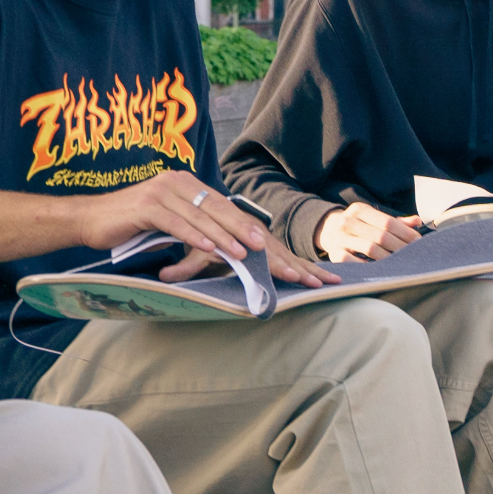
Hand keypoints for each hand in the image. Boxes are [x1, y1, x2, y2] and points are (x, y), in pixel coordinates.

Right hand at [84, 171, 271, 268]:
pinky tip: (209, 248)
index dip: (240, 220)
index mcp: (182, 183)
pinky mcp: (145, 207)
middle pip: (213, 207)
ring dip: (221, 236)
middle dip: (238, 227)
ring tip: (240, 252)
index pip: (217, 202)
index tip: (260, 237)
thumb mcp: (166, 220)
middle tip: (259, 245)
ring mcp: (159, 193)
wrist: (90, 219)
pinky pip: (176, 223)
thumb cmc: (130, 223)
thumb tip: (218, 238)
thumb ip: (189, 222)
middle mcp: (173, 182)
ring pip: (198, 216)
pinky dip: (194, 236)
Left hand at [166, 236, 338, 287]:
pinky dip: (308, 267)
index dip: (278, 265)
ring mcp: (267, 243)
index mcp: (240, 236)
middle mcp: (257, 239)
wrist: (210, 211)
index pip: (262, 252)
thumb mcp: (195, 253)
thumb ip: (183, 266)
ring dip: (309, 268)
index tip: (292, 276)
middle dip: (299, 268)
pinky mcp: (272, 249)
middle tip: (316, 282)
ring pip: (290, 255)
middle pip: (282, 254)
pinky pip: (292, 258)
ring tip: (329, 281)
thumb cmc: (204, 236)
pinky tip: (328, 278)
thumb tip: (163, 276)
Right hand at [316, 200, 426, 261]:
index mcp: (360, 209)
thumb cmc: (358, 226)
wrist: (328, 230)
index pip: (388, 222)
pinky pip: (355, 261)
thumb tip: (417, 221)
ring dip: (388, 258)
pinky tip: (380, 269)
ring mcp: (339, 237)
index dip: (405, 233)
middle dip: (400, 247)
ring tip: (400, 263)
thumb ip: (395, 221)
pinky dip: (368, 266)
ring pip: (370, 248)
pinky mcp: (334, 253)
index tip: (418, 242)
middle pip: (381, 236)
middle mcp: (347, 221)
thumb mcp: (373, 218)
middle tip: (412, 255)